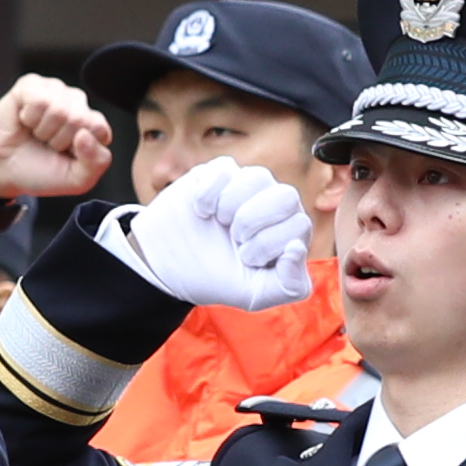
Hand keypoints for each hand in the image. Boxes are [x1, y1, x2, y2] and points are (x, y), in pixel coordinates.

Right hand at [0, 73, 113, 200]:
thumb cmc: (38, 172)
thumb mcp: (76, 180)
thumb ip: (96, 162)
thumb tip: (85, 133)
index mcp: (91, 124)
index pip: (99, 129)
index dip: (79, 148)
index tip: (64, 155)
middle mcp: (76, 103)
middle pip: (80, 118)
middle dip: (59, 140)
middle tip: (46, 144)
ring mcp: (54, 90)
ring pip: (60, 109)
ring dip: (44, 130)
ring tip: (35, 133)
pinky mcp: (31, 84)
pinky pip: (39, 99)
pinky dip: (30, 117)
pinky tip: (25, 121)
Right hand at [114, 157, 309, 311]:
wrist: (166, 265)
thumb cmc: (215, 278)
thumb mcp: (256, 295)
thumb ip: (291, 284)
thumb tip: (297, 248)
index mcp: (289, 231)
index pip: (299, 225)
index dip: (267, 244)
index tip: (244, 259)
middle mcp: (274, 203)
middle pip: (287, 196)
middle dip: (254, 222)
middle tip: (233, 238)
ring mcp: (248, 184)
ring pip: (259, 177)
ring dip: (231, 206)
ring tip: (219, 223)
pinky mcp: (220, 172)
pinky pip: (225, 169)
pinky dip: (207, 194)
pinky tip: (201, 210)